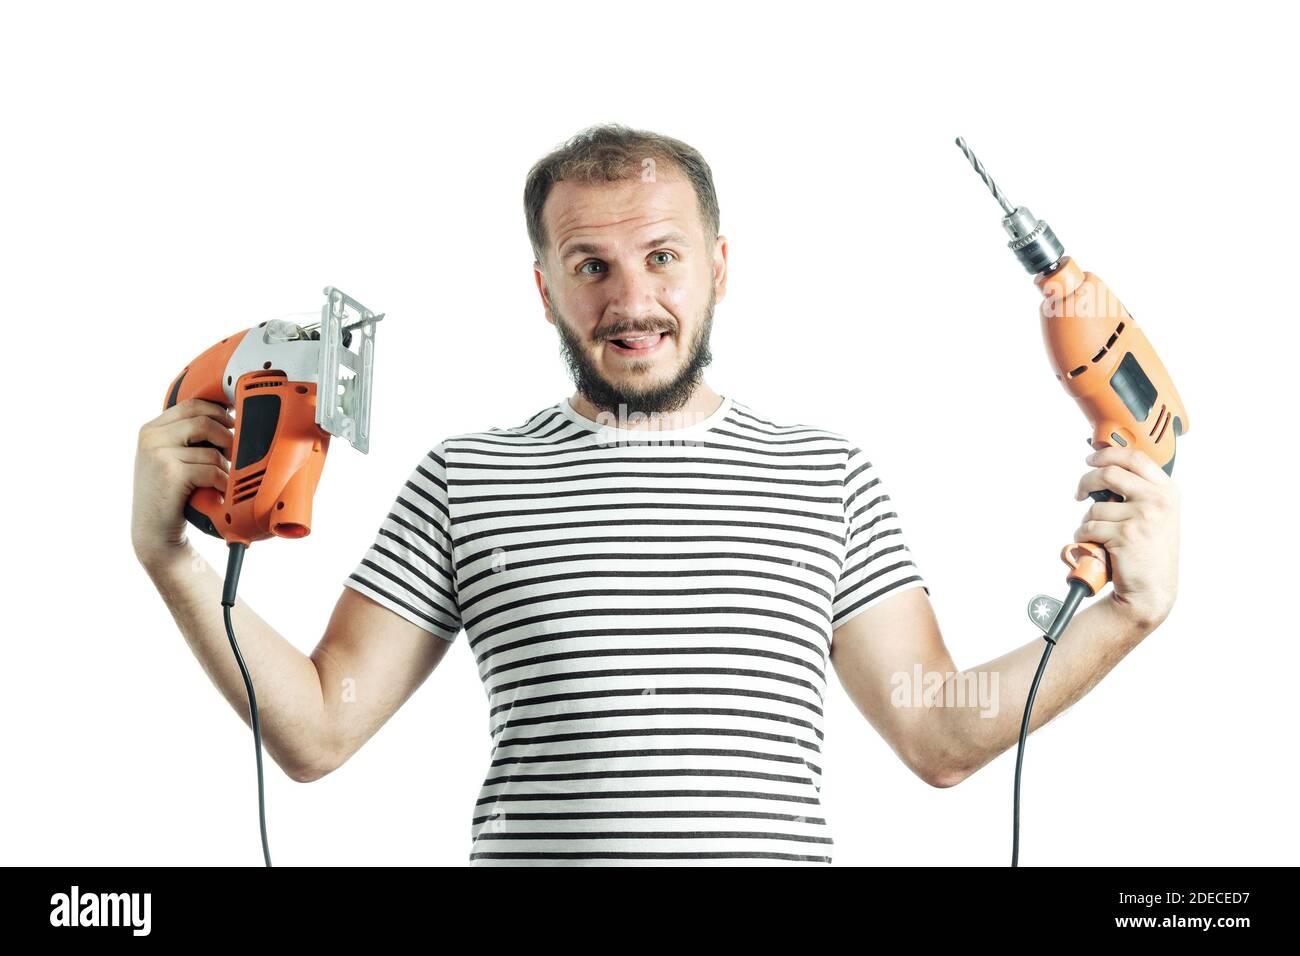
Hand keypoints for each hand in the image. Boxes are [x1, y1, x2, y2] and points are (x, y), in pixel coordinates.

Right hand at [132, 397, 233, 568]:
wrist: (153, 531)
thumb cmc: (169, 494)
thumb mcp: (170, 458)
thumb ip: (187, 438)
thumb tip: (229, 419)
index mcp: (151, 429)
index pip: (192, 404)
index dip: (219, 411)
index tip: (234, 422)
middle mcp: (151, 437)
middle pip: (205, 421)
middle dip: (227, 437)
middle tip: (235, 453)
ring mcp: (158, 454)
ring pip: (212, 450)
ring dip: (225, 467)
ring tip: (224, 479)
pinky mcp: (170, 473)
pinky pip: (212, 470)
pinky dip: (222, 483)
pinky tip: (220, 492)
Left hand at [1073, 444, 1180, 628]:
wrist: (1152, 589)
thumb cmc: (1149, 552)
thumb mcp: (1157, 514)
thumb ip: (1140, 490)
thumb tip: (1106, 468)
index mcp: (1167, 491)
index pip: (1135, 457)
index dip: (1108, 454)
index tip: (1092, 458)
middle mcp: (1158, 500)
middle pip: (1109, 472)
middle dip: (1086, 480)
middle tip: (1080, 492)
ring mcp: (1143, 517)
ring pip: (1095, 507)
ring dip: (1088, 521)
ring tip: (1101, 536)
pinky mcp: (1125, 534)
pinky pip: (1089, 527)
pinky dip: (1085, 537)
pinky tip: (1098, 547)